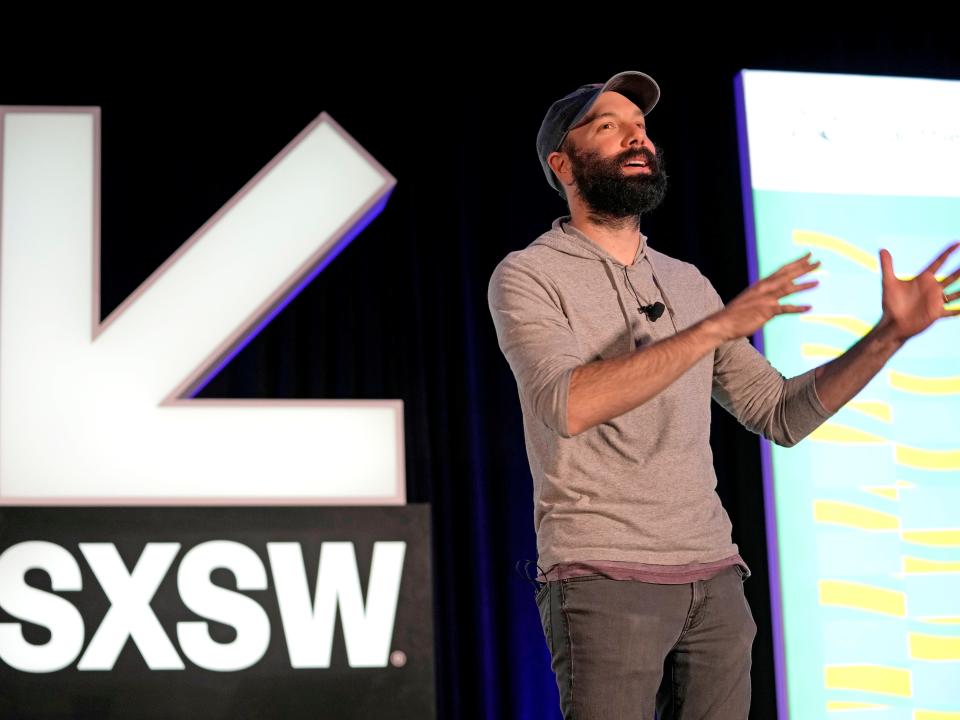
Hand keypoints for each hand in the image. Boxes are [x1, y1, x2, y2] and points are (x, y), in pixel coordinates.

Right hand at [705, 252, 820, 342]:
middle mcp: (764, 288)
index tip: (807, 257)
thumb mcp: (749, 300)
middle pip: (787, 275)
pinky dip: (797, 308)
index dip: (796, 263)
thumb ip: (762, 297)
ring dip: (803, 284)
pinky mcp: (766, 311)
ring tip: (817, 281)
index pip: (782, 270)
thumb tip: (771, 299)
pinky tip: (809, 307)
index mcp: (761, 285)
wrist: (722, 323)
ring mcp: (765, 299)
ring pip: (787, 288)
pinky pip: (785, 308)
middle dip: (803, 268)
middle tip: (818, 262)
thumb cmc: (735, 314)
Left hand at [878, 242, 959, 341]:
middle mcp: (932, 288)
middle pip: (952, 276)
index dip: (948, 252)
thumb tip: (882, 249)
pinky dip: (958, 311)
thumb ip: (887, 266)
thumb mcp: (888, 283)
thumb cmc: (890, 303)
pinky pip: (951, 311)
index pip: (938, 262)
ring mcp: (936, 300)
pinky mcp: (937, 313)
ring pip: (955, 292)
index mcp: (923, 278)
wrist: (892, 323)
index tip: (957, 243)